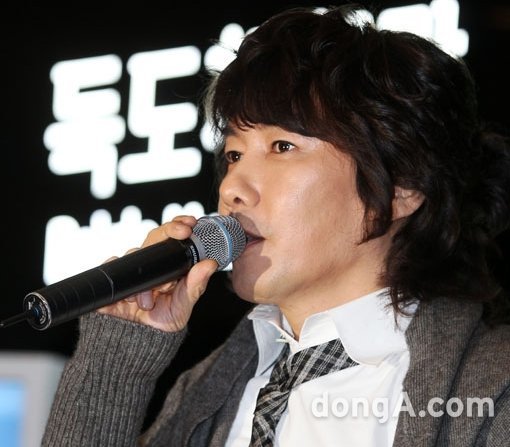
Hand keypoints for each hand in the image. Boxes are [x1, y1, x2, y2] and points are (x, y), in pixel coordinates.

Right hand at [97, 215, 217, 331]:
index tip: (189, 224)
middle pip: (153, 238)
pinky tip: (127, 296)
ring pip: (134, 255)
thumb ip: (196, 284)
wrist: (139, 341)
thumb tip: (210, 264)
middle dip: (166, 235)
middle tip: (179, 242)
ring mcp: (131, 270)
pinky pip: (111, 268)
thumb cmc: (164, 320)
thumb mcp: (184, 303)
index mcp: (168, 264)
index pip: (172, 236)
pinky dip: (119, 275)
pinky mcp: (114, 280)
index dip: (179, 225)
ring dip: (144, 279)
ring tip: (148, 302)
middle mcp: (150, 263)